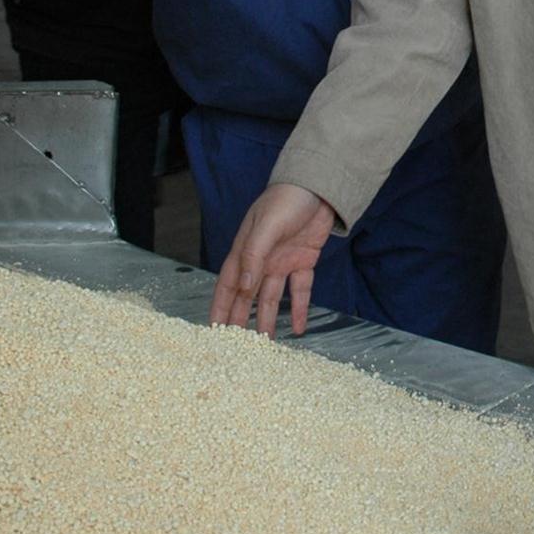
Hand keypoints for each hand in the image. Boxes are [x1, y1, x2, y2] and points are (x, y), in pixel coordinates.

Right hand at [210, 184, 336, 335]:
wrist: (319, 186)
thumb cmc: (286, 199)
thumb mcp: (266, 226)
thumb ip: (254, 256)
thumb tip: (243, 287)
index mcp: (245, 250)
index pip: (227, 285)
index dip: (220, 307)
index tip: (214, 330)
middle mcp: (261, 260)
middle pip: (247, 296)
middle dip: (241, 320)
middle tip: (238, 346)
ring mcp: (282, 261)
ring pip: (272, 297)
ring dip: (269, 319)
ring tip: (267, 344)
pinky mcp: (303, 261)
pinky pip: (300, 290)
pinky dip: (300, 308)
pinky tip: (300, 327)